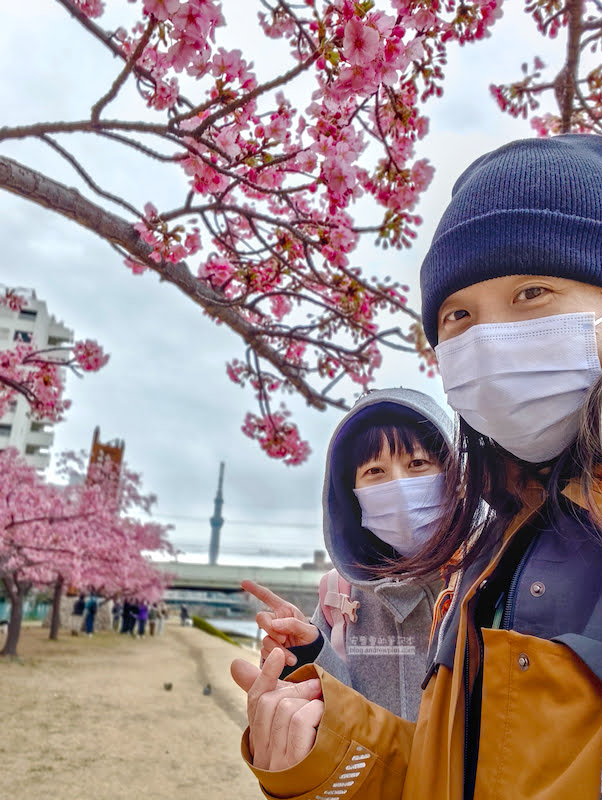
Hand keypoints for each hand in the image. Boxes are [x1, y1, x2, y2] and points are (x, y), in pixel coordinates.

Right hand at [231, 648, 323, 769]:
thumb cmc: (308, 763)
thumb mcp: (286, 732)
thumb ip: (272, 702)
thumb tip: (236, 665)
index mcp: (261, 745)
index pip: (255, 702)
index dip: (265, 675)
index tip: (277, 654)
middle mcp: (265, 755)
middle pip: (270, 703)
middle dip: (295, 687)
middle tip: (316, 685)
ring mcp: (279, 762)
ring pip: (286, 709)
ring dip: (309, 699)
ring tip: (323, 704)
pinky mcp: (297, 765)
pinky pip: (300, 722)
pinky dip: (314, 711)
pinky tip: (324, 716)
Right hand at [242, 579, 318, 666]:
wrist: (312, 657)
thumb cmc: (311, 639)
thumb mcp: (308, 630)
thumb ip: (293, 624)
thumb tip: (274, 624)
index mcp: (284, 610)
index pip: (268, 597)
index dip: (255, 589)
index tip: (243, 582)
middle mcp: (275, 621)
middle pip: (260, 618)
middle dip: (270, 629)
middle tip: (284, 639)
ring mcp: (271, 635)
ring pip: (264, 639)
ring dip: (278, 649)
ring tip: (293, 658)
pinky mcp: (269, 649)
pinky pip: (265, 652)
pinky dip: (276, 658)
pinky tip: (290, 661)